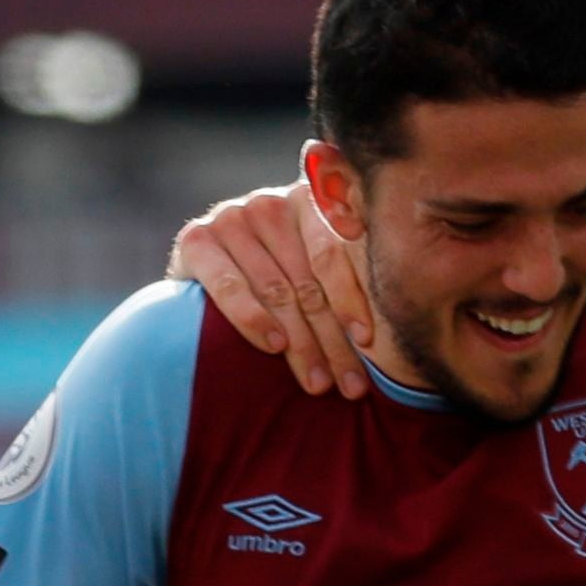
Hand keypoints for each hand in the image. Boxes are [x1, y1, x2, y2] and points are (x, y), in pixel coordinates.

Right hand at [175, 179, 374, 397]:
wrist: (202, 269)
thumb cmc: (271, 276)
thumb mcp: (308, 269)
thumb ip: (342, 273)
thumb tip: (388, 321)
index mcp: (308, 201)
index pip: (333, 253)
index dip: (352, 299)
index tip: (367, 341)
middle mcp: (271, 203)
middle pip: (307, 280)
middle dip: (331, 339)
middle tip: (349, 385)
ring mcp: (231, 218)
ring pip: (276, 290)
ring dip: (300, 344)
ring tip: (318, 382)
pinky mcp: (196, 240)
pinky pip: (230, 285)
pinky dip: (253, 318)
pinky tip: (274, 347)